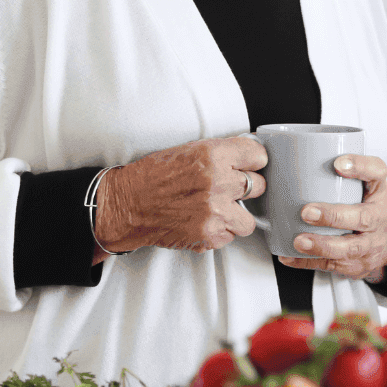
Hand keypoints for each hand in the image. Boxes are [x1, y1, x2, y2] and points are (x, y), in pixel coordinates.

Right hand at [92, 135, 266, 260]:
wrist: (127, 204)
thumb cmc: (153, 176)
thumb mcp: (189, 150)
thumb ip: (221, 154)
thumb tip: (247, 157)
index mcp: (214, 155)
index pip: (258, 156)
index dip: (253, 162)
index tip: (250, 166)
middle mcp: (218, 182)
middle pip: (258, 186)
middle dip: (246, 188)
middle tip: (229, 189)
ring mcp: (215, 212)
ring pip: (249, 218)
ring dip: (237, 216)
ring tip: (218, 210)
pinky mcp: (209, 235)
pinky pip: (230, 236)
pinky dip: (220, 232)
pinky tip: (203, 222)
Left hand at [277, 154, 386, 280]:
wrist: (386, 240)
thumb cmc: (365, 204)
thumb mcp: (365, 182)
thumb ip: (342, 168)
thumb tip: (301, 156)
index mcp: (378, 191)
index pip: (377, 172)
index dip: (360, 167)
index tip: (338, 163)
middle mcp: (379, 218)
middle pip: (363, 218)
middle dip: (334, 216)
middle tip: (307, 212)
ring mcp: (370, 245)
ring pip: (349, 249)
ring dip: (322, 245)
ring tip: (299, 240)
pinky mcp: (356, 265)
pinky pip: (332, 266)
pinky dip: (308, 262)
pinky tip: (290, 255)